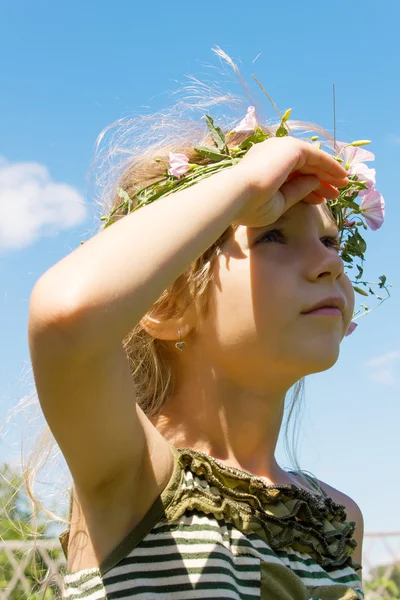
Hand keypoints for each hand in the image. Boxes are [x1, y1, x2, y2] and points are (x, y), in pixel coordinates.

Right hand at [231, 136, 348, 226]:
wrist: (236, 195)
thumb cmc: (250, 206)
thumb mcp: (278, 203)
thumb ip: (297, 192)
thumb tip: (316, 183)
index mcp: (262, 165)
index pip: (292, 175)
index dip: (309, 187)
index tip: (320, 200)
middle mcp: (271, 152)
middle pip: (303, 166)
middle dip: (321, 180)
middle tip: (335, 194)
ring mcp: (281, 148)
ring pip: (311, 160)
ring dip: (328, 173)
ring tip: (343, 187)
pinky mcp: (292, 148)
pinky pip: (316, 156)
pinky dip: (330, 165)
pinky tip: (341, 176)